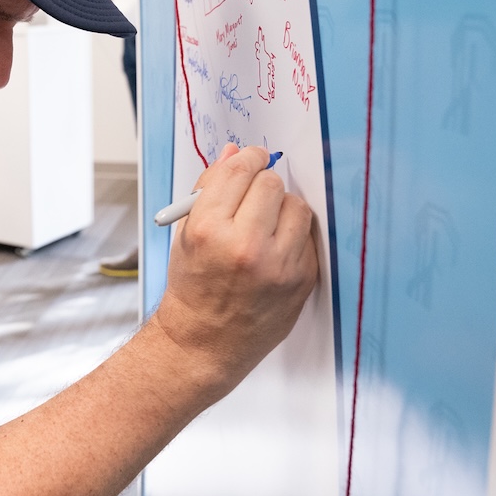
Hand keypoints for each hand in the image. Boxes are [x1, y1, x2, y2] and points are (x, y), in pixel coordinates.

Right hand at [154, 143, 318, 397]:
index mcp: (209, 230)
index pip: (240, 171)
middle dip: (263, 183)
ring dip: (283, 207)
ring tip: (267, 223)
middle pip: (272, 184)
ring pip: (297, 206)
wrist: (205, 342)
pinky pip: (309, 236)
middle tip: (255, 194)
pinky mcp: (302, 279)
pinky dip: (294, 235)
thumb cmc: (192, 286)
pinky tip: (276, 247)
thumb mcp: (186, 234)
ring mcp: (279, 265)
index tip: (252, 159)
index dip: (248, 159)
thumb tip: (234, 153)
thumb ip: (209, 190)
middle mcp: (246, 246)